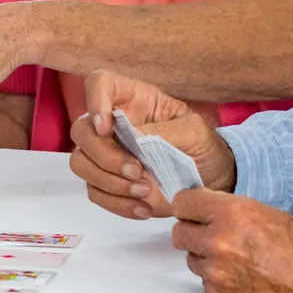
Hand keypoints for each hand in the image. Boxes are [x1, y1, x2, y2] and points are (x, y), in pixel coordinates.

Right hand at [68, 70, 234, 218]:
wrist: (212, 180)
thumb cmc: (203, 146)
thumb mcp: (194, 132)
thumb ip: (165, 131)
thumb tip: (134, 137)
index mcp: (133, 100)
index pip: (99, 83)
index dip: (95, 99)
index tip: (105, 126)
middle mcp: (113, 124)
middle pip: (81, 130)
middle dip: (104, 154)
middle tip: (137, 170)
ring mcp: (107, 154)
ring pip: (81, 162)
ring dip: (109, 181)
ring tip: (145, 191)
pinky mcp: (110, 183)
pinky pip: (95, 192)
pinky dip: (117, 204)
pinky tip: (144, 208)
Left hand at [169, 189, 292, 292]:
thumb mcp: (270, 214)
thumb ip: (234, 211)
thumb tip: (210, 211)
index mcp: (232, 213)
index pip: (183, 203)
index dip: (190, 207)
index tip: (194, 211)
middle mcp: (219, 241)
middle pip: (180, 233)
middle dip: (194, 232)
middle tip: (214, 235)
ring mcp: (217, 273)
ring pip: (192, 259)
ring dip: (206, 258)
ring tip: (238, 260)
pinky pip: (205, 284)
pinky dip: (218, 281)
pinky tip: (243, 278)